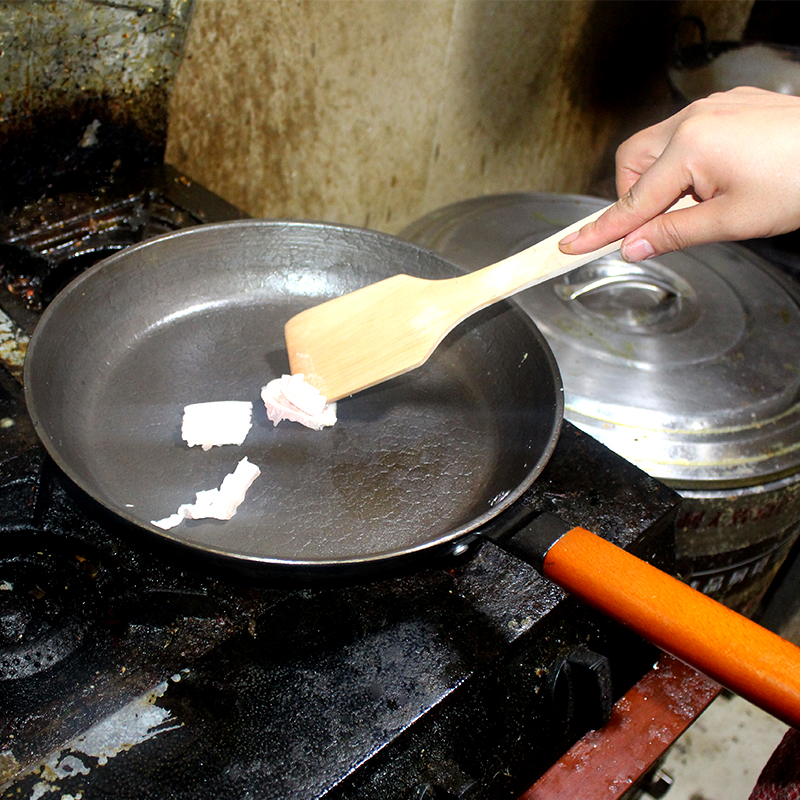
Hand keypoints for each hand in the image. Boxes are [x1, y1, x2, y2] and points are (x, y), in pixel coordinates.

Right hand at [559, 87, 799, 260]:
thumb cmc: (799, 180)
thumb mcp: (731, 221)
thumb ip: (673, 234)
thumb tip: (633, 246)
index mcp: (690, 146)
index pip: (632, 200)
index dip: (601, 229)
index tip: (572, 244)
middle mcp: (694, 118)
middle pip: (633, 161)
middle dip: (635, 195)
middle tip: (658, 223)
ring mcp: (712, 108)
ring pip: (657, 146)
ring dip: (662, 180)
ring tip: (699, 202)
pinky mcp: (728, 107)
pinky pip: (685, 135)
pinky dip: (684, 164)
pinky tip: (714, 180)